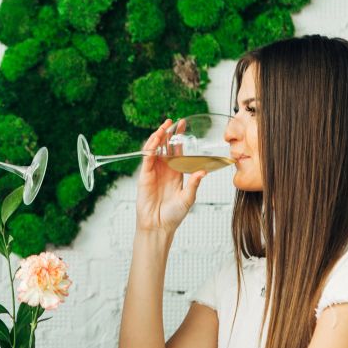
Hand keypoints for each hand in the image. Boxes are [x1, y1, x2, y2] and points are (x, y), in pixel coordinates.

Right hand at [135, 119, 206, 233]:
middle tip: (172, 121)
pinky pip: (146, 159)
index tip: (182, 125)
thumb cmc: (173, 215)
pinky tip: (154, 141)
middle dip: (168, 133)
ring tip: (163, 127)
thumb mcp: (188, 198)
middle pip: (164, 146)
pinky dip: (150, 149)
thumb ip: (194, 184)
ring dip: (158, 138)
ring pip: (154, 150)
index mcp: (175, 172)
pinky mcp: (144, 176)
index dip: (178, 137)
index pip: (176, 150)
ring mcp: (153, 172)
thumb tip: (203, 172)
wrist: (159, 226)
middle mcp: (164, 170)